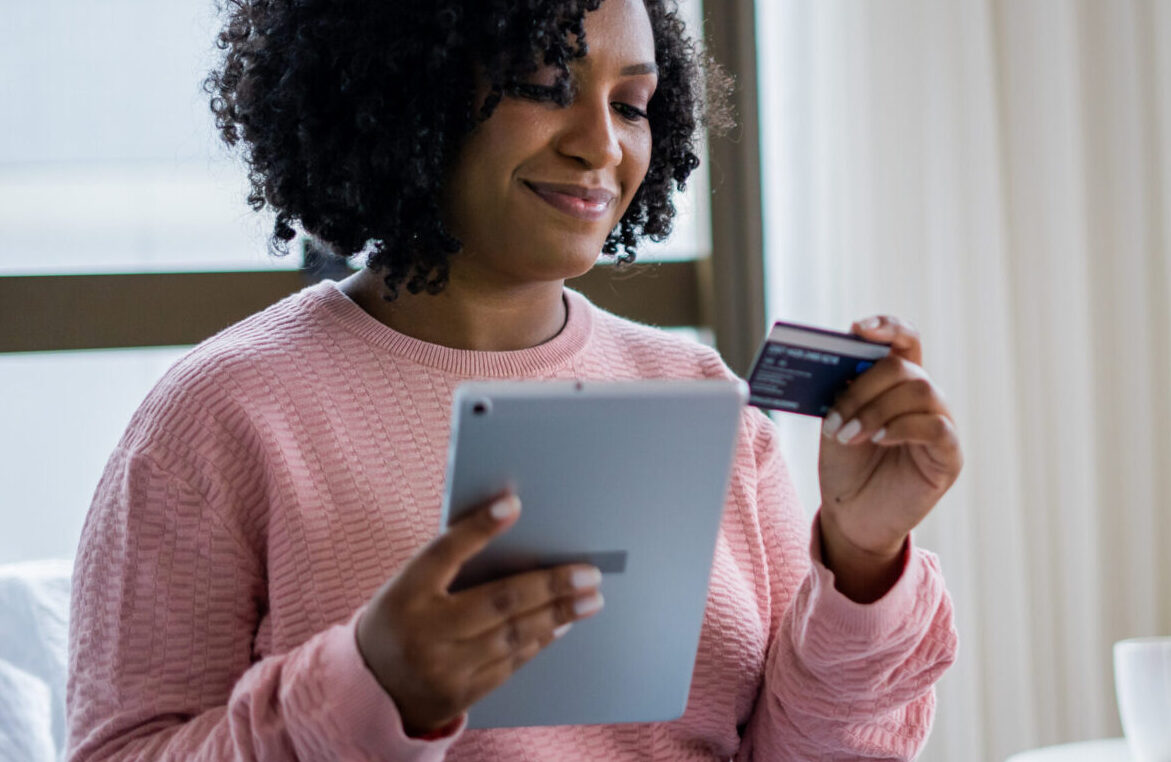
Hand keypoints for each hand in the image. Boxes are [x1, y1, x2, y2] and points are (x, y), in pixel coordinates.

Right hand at [356, 493, 604, 736]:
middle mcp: (422, 631)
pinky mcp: (459, 694)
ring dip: (557, 614)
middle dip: (550, 585)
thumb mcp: (409, 585)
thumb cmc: (401, 619)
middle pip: (497, 601)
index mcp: (404, 592)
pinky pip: (510, 664)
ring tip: (589, 599)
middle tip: (588, 573)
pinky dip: (540, 641)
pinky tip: (562, 624)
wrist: (370, 688)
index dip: (479, 527)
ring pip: (512, 635)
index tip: (515, 504)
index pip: (444, 551)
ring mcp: (442, 668)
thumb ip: (451, 561)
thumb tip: (512, 526)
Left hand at [816, 316, 962, 600]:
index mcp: (896, 382)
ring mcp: (941, 424)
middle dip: (864, 387)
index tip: (857, 328)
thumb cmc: (846, 465)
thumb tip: (838, 364)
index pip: (904, 340)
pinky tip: (878, 439)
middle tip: (835, 416)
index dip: (887, 327)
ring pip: (919, 392)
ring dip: (876, 411)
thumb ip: (843, 391)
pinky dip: (901, 428)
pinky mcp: (949, 455)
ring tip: (847, 435)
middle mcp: (924, 397)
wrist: (852, 515)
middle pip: (904, 367)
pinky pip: (935, 427)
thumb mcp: (837, 421)